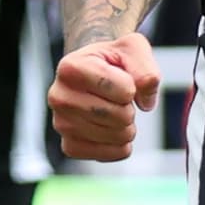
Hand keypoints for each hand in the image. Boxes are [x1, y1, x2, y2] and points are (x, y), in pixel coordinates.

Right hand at [48, 33, 160, 161]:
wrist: (94, 71)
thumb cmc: (114, 60)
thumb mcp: (134, 49)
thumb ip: (146, 69)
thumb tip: (146, 104)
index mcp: (70, 67)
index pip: (123, 90)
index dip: (133, 86)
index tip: (122, 78)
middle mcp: (58, 96)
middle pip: (119, 116)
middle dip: (131, 107)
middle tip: (121, 99)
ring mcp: (61, 124)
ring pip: (116, 136)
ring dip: (128, 126)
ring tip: (116, 111)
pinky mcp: (68, 145)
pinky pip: (106, 155)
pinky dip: (120, 146)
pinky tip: (114, 130)